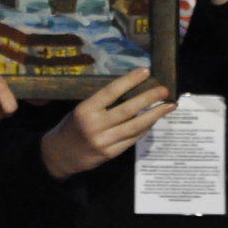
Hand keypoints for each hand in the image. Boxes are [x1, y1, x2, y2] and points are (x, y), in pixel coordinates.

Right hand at [40, 67, 174, 179]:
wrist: (59, 156)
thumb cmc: (72, 126)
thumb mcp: (82, 109)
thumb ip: (102, 103)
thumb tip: (131, 90)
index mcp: (86, 110)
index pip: (110, 92)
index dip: (129, 81)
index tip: (146, 71)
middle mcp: (95, 125)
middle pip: (127, 110)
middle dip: (148, 99)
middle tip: (165, 90)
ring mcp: (103, 142)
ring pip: (134, 127)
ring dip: (154, 115)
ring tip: (169, 105)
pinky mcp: (110, 154)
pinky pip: (132, 139)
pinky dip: (145, 129)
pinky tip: (154, 120)